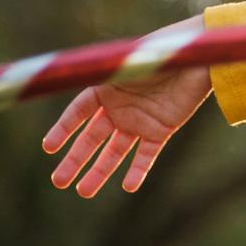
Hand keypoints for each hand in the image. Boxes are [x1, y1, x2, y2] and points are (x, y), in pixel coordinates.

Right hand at [42, 28, 212, 195]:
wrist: (197, 58)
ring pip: (115, 152)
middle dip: (75, 159)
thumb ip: (106, 74)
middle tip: (59, 181)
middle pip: (92, 138)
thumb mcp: (130, 62)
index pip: (78, 112)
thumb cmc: (162, 53)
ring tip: (83, 192)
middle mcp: (120, 107)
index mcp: (107, 87)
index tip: (48, 148)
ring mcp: (140, 120)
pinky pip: (146, 155)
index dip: (63, 129)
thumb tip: (74, 73)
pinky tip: (128, 186)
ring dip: (100, 171)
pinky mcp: (161, 130)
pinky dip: (138, 170)